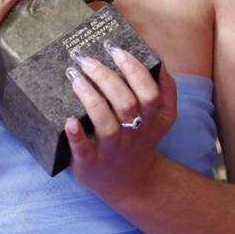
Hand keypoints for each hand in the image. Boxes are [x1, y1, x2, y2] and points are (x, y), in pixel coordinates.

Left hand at [63, 43, 177, 201]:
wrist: (130, 184)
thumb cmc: (139, 139)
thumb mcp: (161, 119)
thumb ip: (165, 91)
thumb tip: (158, 59)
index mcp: (152, 121)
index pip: (149, 93)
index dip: (135, 70)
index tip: (116, 50)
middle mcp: (133, 135)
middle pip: (126, 104)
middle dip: (107, 78)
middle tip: (85, 59)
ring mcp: (112, 150)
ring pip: (106, 124)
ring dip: (91, 99)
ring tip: (75, 77)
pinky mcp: (90, 163)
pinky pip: (83, 150)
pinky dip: (76, 135)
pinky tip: (69, 120)